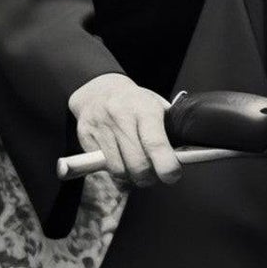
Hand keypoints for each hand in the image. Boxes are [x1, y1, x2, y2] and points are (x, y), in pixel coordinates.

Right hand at [68, 72, 181, 186]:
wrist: (99, 90)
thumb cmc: (134, 102)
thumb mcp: (155, 107)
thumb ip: (168, 131)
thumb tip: (181, 158)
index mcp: (143, 108)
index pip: (155, 143)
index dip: (166, 165)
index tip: (172, 175)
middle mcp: (120, 116)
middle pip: (137, 163)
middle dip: (148, 177)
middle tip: (153, 175)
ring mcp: (101, 126)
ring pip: (119, 170)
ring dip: (130, 177)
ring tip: (135, 168)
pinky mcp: (85, 137)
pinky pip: (103, 168)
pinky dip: (114, 172)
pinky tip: (120, 161)